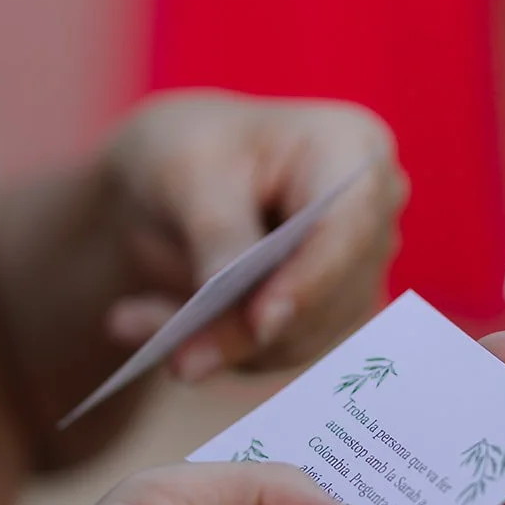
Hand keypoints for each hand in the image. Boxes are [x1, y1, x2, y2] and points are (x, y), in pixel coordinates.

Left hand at [101, 91, 407, 376]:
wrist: (176, 179)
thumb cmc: (188, 150)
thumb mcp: (188, 173)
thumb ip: (221, 237)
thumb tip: (254, 319)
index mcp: (354, 151)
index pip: (348, 228)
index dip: (310, 281)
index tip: (261, 323)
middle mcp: (371, 217)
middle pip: (327, 296)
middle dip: (246, 330)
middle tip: (175, 355)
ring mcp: (354, 272)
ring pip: (300, 337)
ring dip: (219, 342)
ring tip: (133, 323)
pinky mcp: (325, 317)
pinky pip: (275, 352)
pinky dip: (215, 348)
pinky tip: (152, 327)